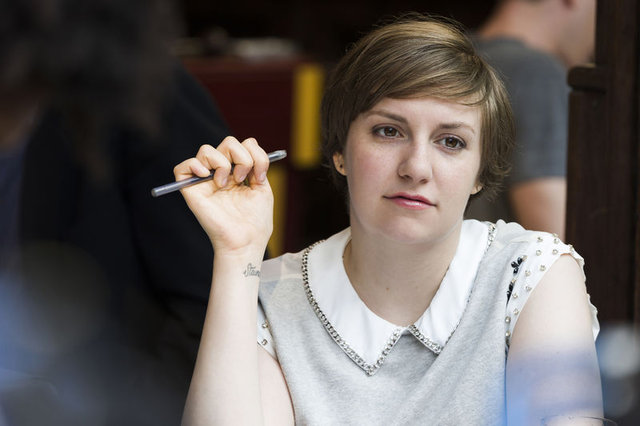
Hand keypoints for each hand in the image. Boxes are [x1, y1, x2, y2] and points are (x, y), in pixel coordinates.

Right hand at [173, 137, 273, 254]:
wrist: (245, 241)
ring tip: (225, 183)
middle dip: (242, 157)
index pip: (244, 145)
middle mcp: (221, 174)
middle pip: (228, 143)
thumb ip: (258, 165)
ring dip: (222, 162)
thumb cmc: (255, 222)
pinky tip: (207, 177)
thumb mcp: (263, 188)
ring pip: (206, 150)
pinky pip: (182, 167)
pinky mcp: (191, 191)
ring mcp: (205, 181)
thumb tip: (250, 149)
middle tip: (243, 179)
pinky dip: (194, 165)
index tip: (259, 175)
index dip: (255, 154)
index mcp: (238, 173)